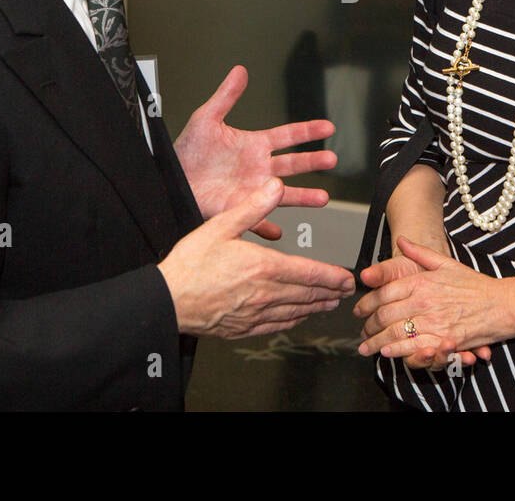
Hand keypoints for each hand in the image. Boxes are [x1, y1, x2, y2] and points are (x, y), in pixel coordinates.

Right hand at [158, 179, 355, 337]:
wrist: (168, 301)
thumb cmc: (190, 265)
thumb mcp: (220, 225)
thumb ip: (252, 206)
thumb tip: (274, 186)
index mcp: (263, 267)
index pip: (309, 273)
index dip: (333, 277)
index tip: (347, 278)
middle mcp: (265, 293)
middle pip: (308, 294)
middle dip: (331, 292)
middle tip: (346, 291)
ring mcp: (256, 314)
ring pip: (296, 311)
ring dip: (317, 307)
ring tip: (330, 303)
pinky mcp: (244, 328)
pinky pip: (277, 325)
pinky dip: (294, 320)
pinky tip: (297, 318)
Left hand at [174, 65, 336, 238]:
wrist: (171, 177)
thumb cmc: (187, 149)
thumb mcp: (206, 118)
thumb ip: (226, 96)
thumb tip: (239, 71)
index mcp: (254, 145)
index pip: (288, 135)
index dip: (308, 130)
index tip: (328, 127)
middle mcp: (259, 168)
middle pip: (294, 164)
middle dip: (313, 161)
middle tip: (331, 159)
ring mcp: (252, 190)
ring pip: (284, 194)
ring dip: (303, 196)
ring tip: (322, 198)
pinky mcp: (239, 208)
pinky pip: (257, 220)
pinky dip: (267, 227)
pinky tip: (278, 231)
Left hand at [354, 237, 513, 363]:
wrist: (504, 303)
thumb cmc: (476, 284)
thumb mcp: (447, 264)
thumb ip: (420, 253)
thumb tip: (401, 241)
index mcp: (422, 281)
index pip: (384, 293)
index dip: (367, 304)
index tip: (358, 311)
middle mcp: (424, 301)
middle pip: (385, 315)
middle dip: (368, 326)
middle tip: (361, 332)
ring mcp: (434, 321)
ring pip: (395, 333)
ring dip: (376, 342)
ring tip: (366, 348)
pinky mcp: (444, 340)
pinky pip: (414, 347)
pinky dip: (397, 351)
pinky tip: (387, 353)